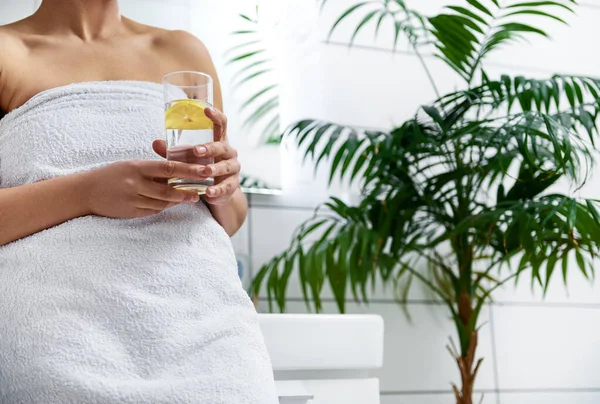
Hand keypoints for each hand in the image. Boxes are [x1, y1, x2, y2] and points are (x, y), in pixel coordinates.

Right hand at [83, 160, 203, 218]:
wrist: (85, 191)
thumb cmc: (111, 175)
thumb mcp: (131, 165)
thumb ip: (152, 169)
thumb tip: (177, 171)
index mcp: (137, 167)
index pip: (168, 168)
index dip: (188, 170)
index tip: (203, 171)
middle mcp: (135, 184)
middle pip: (167, 190)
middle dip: (186, 191)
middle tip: (200, 191)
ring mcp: (133, 199)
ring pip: (162, 202)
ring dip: (177, 200)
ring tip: (190, 197)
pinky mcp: (132, 212)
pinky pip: (153, 210)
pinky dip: (163, 207)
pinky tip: (170, 203)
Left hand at [152, 107, 240, 205]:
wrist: (218, 191)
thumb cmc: (202, 167)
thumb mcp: (189, 158)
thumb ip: (175, 152)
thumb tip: (156, 143)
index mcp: (219, 141)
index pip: (221, 124)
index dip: (215, 116)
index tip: (206, 109)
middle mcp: (229, 153)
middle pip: (222, 146)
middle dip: (210, 148)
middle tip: (197, 151)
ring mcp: (233, 169)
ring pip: (226, 167)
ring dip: (215, 169)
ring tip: (205, 172)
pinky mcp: (232, 185)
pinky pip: (226, 187)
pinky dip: (218, 190)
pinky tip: (209, 193)